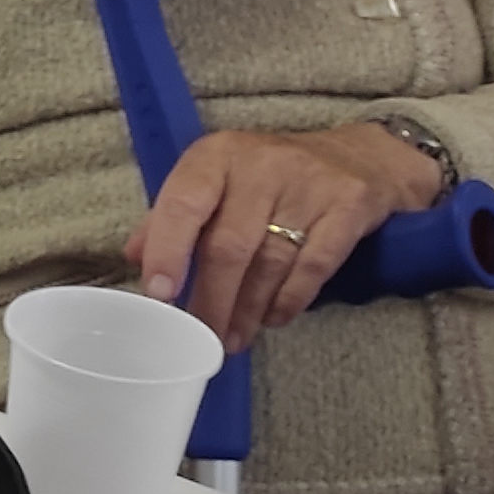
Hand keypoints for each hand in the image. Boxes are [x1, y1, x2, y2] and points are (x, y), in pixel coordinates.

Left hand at [130, 124, 444, 352]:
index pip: (184, 203)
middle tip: (200, 336)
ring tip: (232, 338)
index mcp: (217, 156)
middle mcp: (262, 165)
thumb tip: (133, 256)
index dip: (168, 251)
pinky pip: (314, 266)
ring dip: (247, 309)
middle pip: (229, 245)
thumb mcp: (216, 179)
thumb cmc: (268, 175)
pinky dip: (289, 299)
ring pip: (270, 261)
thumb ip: (173, 216)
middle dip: (212, 299)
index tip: (160, 295)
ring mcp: (310, 185)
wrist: (360, 156)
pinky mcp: (350, 206)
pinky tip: (272, 319)